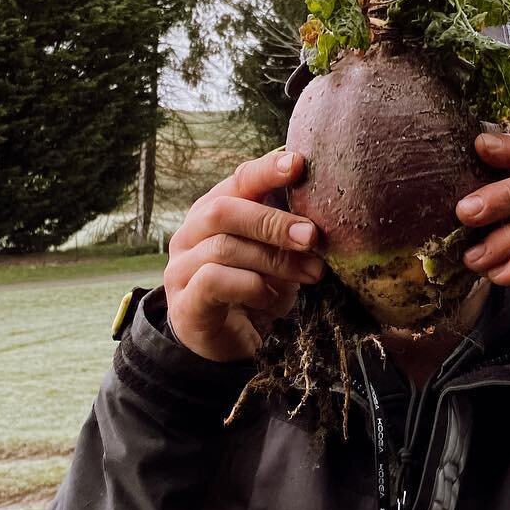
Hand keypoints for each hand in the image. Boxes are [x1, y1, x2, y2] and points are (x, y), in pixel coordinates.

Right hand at [164, 150, 322, 362]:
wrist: (229, 344)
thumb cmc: (255, 290)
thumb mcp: (276, 255)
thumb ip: (289, 231)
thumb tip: (328, 213)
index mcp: (214, 211)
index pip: (237, 180)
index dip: (266, 170)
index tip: (298, 165)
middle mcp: (191, 234)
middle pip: (224, 211)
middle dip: (272, 221)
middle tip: (311, 236)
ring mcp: (181, 268)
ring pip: (223, 248)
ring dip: (274, 260)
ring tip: (311, 273)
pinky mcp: (184, 304)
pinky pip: (214, 281)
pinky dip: (250, 286)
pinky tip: (273, 298)